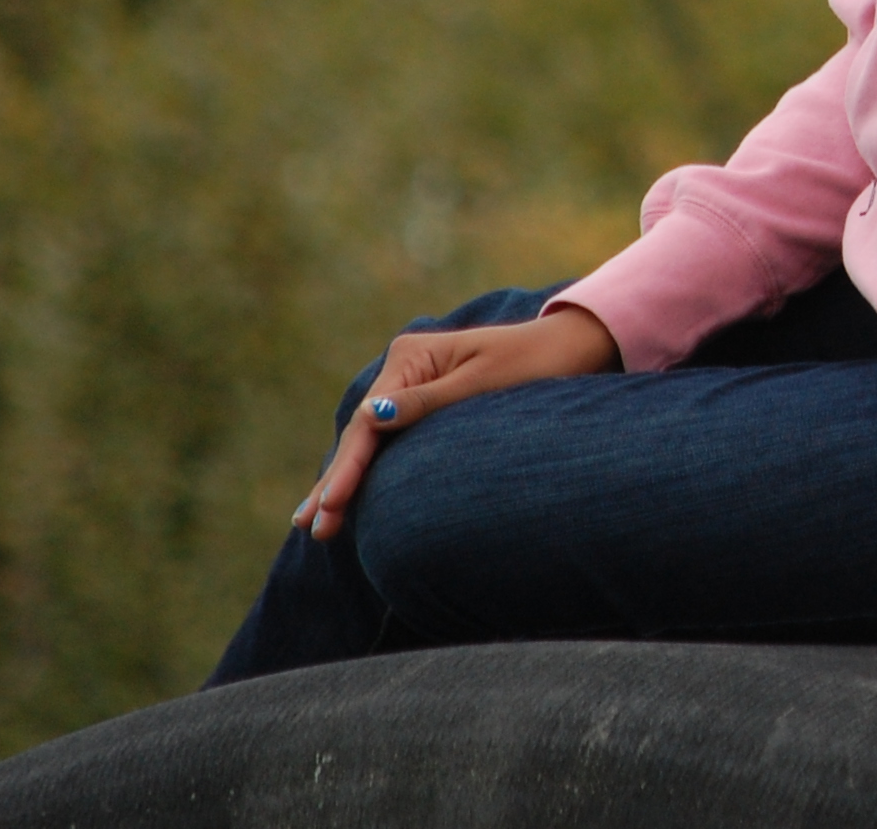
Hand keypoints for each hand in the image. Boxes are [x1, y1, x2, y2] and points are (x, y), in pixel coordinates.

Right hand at [294, 303, 619, 540]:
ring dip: (343, 480)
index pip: (368, 420)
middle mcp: (405, 369)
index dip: (349, 465)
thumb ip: (428, 401)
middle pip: (361, 432)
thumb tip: (372, 416)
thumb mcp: (482, 382)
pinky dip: (368, 470)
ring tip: (312, 523)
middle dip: (336, 480)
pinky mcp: (427, 403)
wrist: (569, 350)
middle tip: (308, 526)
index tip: (332, 504)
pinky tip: (347, 497)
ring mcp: (412, 386)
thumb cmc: (531, 363)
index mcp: (412, 357)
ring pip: (370, 440)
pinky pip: (389, 442)